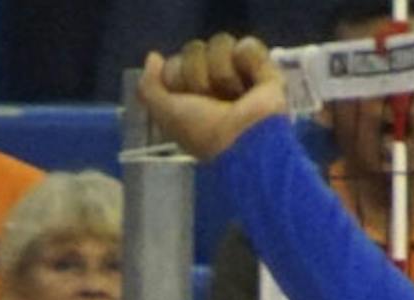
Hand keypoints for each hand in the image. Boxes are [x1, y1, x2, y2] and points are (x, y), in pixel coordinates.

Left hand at [136, 34, 287, 160]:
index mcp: (191, 91)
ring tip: (235, 95)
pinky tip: (252, 85)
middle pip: (195, 50)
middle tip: (210, 99)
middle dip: (198, 76)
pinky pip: (248, 46)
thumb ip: (149, 86)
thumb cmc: (203, 132)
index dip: (177, 76)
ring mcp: (239, 72)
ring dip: (222, 73)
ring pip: (220, 43)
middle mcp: (213, 79)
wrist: (242, 141)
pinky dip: (248, 64)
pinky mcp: (264, 68)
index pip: (176, 61)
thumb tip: (153, 56)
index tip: (185, 97)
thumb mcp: (166, 114)